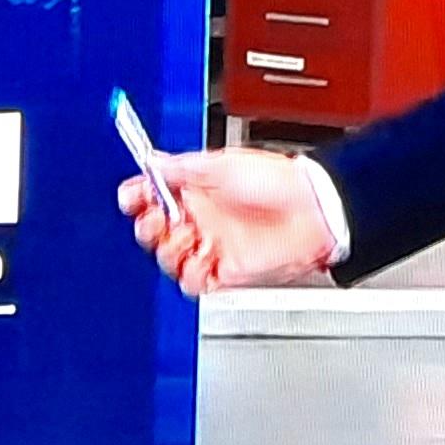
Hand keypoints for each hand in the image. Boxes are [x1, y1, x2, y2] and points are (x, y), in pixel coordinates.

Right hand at [119, 147, 337, 297]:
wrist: (312, 212)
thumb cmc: (279, 182)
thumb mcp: (223, 164)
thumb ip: (182, 168)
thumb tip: (151, 163)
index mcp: (198, 190)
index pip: (153, 196)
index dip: (138, 198)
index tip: (132, 196)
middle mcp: (202, 219)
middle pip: (154, 230)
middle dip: (148, 225)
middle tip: (157, 218)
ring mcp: (212, 245)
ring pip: (169, 258)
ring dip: (169, 250)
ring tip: (187, 236)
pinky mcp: (226, 271)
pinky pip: (194, 281)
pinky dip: (191, 274)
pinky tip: (202, 258)